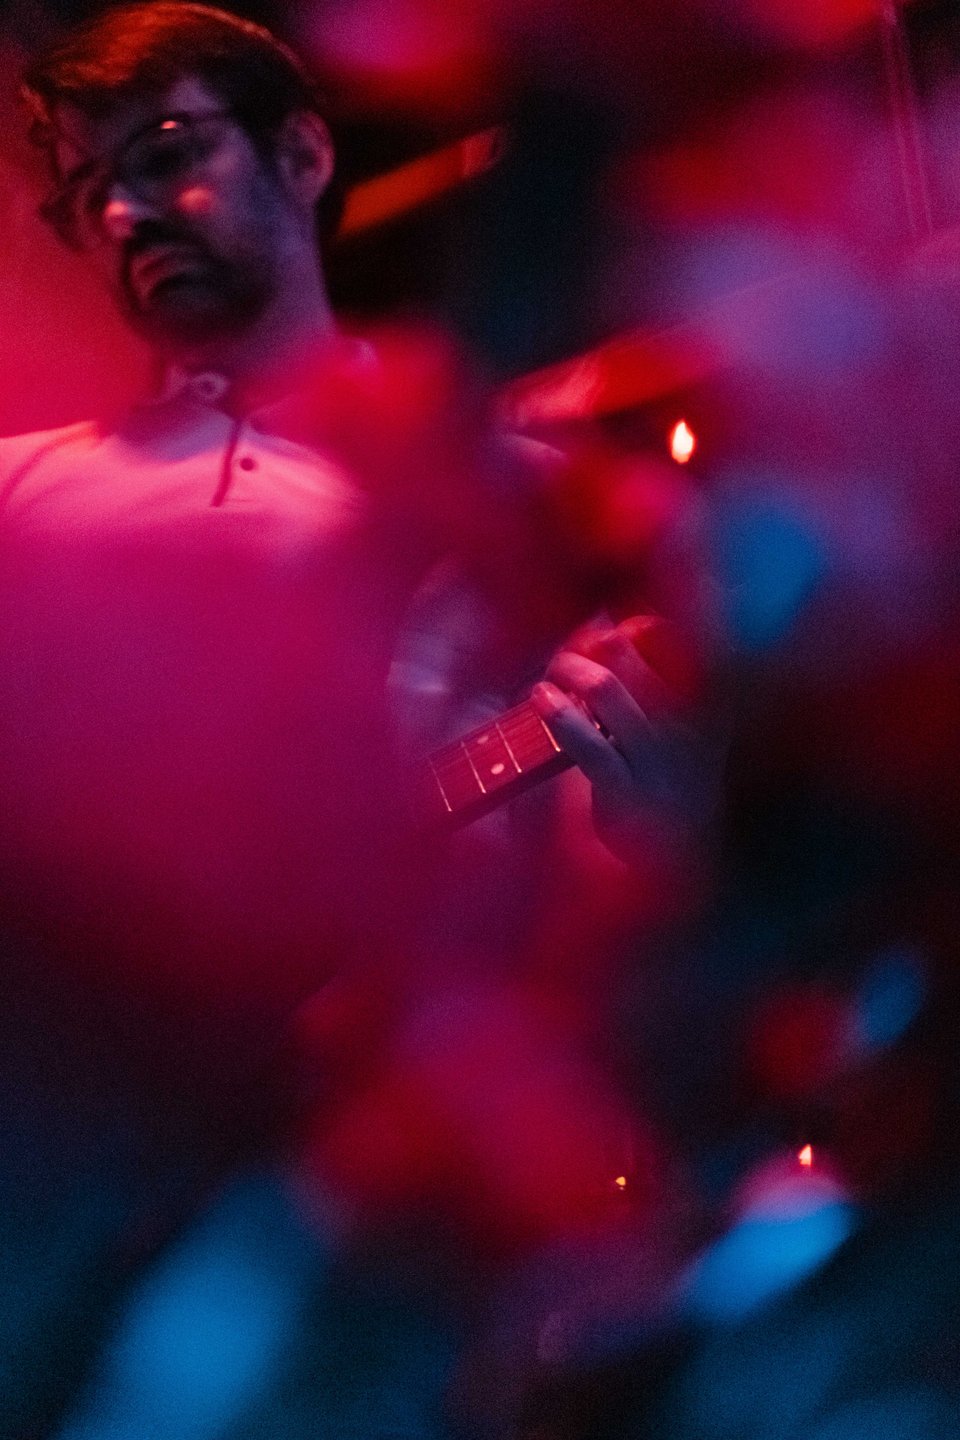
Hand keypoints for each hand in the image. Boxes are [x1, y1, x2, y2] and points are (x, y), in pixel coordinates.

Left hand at [530, 616, 723, 868]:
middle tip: (572, 655)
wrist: (679, 857)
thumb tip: (612, 624)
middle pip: (631, 651)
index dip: (637, 624)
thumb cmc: (669, 778)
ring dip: (570, 669)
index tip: (609, 626)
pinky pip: (588, 743)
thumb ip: (660, 679)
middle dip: (594, 642)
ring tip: (554, 673)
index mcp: (712, 701)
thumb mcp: (684, 726)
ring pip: (607, 688)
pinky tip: (542, 698)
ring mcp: (660, 760)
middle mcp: (691, 725)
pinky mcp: (627, 791)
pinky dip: (559, 714)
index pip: (674, 637)